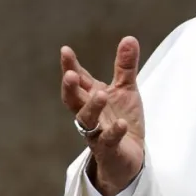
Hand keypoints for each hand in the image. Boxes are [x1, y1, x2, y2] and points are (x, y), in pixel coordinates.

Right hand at [60, 37, 145, 195]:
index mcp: (91, 98)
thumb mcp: (126, 90)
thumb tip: (129, 38)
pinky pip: (109, 142)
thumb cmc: (122, 120)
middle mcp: (89, 115)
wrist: (130, 157)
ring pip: (87, 121)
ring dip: (92, 107)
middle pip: (74, 100)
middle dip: (70, 88)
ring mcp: (97, 133)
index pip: (78, 80)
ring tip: (101, 94)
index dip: (71, 66)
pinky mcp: (109, 150)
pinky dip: (114, 132)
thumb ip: (125, 66)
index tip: (65, 50)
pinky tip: (121, 123)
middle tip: (70, 75)